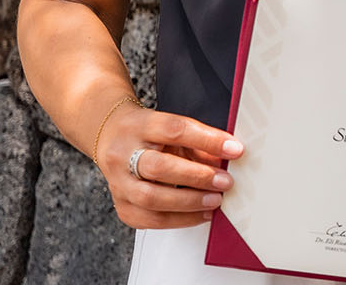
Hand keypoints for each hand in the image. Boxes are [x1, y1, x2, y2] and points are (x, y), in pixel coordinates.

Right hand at [95, 104, 244, 228]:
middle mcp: (123, 154)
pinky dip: (178, 220)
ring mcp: (118, 182)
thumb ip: (199, 141)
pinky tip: (199, 214)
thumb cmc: (148, 132)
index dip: (208, 140)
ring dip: (189, 203)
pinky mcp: (120, 204)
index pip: (175, 130)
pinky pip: (148, 220)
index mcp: (140, 126)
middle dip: (197, 177)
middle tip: (224, 182)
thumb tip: (229, 157)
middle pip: (158, 168)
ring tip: (215, 201)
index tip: (235, 149)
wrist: (111, 136)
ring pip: (150, 198)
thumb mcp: (172, 126)